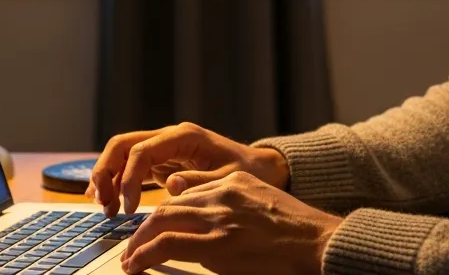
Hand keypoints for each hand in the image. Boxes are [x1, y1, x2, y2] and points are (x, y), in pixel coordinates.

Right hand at [88, 122, 290, 216]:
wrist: (259, 167)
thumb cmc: (247, 171)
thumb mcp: (230, 179)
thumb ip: (200, 182)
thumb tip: (171, 184)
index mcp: (184, 136)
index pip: (142, 150)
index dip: (128, 178)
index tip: (127, 207)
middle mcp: (169, 137)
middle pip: (123, 145)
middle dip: (106, 171)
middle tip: (101, 203)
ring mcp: (163, 148)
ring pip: (122, 154)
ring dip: (108, 178)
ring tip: (104, 208)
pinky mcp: (161, 162)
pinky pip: (131, 168)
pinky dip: (118, 183)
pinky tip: (110, 202)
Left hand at [121, 171, 340, 273]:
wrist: (317, 242)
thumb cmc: (297, 231)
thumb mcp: (264, 201)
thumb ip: (235, 200)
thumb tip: (208, 211)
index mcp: (235, 182)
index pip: (187, 191)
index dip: (166, 212)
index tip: (156, 226)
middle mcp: (222, 194)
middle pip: (169, 206)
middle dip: (145, 227)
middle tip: (134, 245)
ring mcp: (217, 218)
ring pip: (162, 222)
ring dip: (139, 242)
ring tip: (131, 259)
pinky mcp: (215, 244)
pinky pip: (167, 245)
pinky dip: (145, 255)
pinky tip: (136, 265)